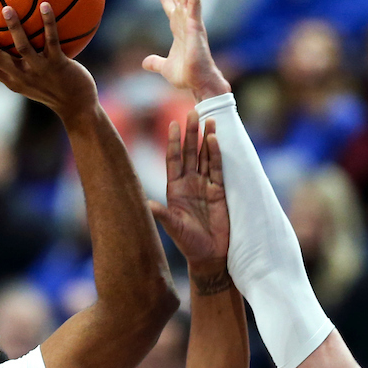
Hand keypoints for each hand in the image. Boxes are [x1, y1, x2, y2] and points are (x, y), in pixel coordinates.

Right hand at [0, 3, 96, 122]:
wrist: (77, 106)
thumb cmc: (54, 88)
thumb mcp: (32, 79)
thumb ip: (19, 61)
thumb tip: (8, 35)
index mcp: (13, 80)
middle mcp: (23, 77)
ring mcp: (40, 71)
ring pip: (23, 48)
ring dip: (14, 28)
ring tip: (7, 8)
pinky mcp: (58, 65)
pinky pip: (52, 41)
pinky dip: (48, 23)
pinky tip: (45, 4)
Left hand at [142, 0, 229, 102]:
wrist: (198, 83)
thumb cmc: (187, 75)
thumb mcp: (165, 67)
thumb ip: (155, 62)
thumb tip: (145, 62)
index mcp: (177, 26)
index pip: (169, 2)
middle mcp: (185, 19)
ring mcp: (191, 20)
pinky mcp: (196, 25)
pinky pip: (195, 3)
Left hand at [150, 112, 228, 268]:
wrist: (210, 255)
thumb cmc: (189, 243)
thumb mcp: (174, 228)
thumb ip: (163, 215)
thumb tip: (147, 205)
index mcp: (175, 189)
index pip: (173, 160)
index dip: (173, 142)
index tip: (173, 124)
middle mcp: (189, 183)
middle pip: (190, 153)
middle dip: (191, 134)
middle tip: (192, 113)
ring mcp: (205, 185)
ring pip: (205, 157)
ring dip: (206, 139)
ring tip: (208, 119)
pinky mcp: (219, 191)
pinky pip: (218, 168)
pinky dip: (217, 154)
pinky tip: (215, 140)